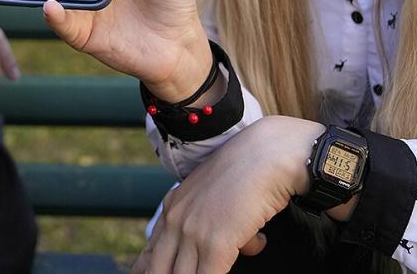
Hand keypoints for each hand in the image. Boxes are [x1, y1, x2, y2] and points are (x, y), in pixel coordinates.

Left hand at [134, 116, 324, 273]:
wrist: (267, 154)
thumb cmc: (251, 172)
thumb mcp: (220, 195)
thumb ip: (214, 221)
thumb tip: (237, 245)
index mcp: (173, 207)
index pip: (149, 253)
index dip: (149, 271)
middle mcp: (176, 220)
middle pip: (156, 269)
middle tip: (191, 271)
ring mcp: (193, 233)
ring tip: (219, 264)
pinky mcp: (215, 244)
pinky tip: (243, 256)